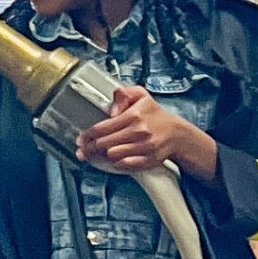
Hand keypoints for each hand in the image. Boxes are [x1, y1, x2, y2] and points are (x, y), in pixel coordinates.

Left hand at [76, 84, 217, 181]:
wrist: (177, 134)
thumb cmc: (154, 114)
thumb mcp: (140, 95)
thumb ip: (122, 94)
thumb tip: (111, 110)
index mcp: (134, 115)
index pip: (102, 128)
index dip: (87, 135)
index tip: (80, 139)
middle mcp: (139, 131)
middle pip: (104, 144)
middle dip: (89, 148)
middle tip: (82, 151)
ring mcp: (144, 147)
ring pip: (112, 155)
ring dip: (100, 156)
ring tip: (94, 155)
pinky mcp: (149, 160)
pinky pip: (125, 164)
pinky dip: (116, 163)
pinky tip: (112, 160)